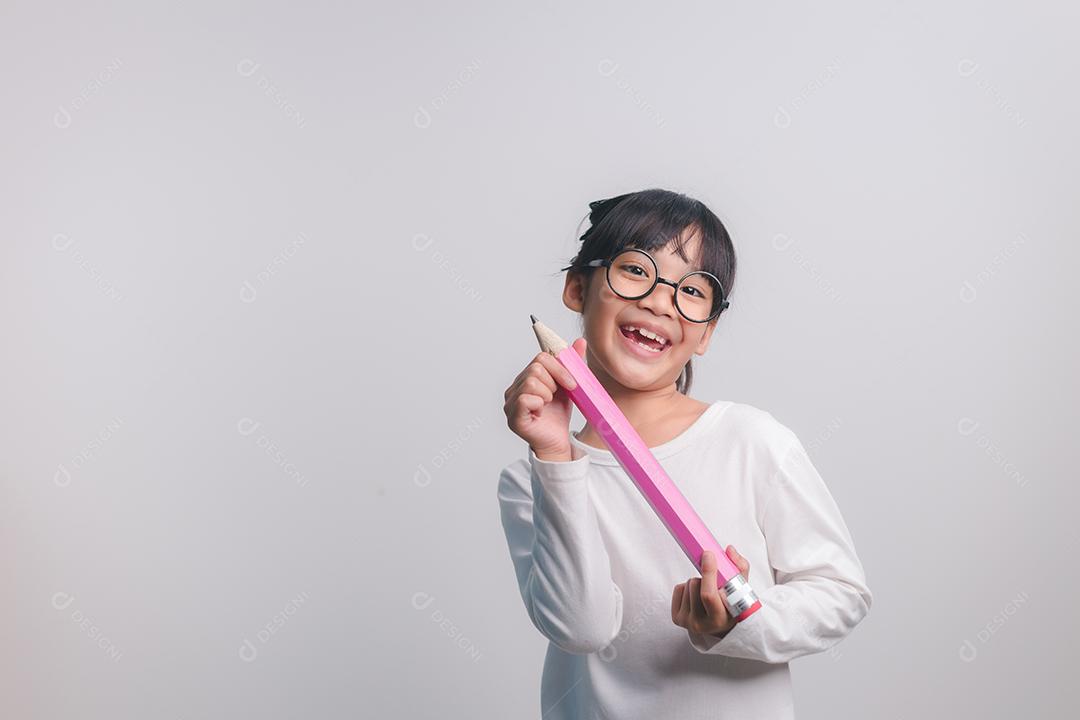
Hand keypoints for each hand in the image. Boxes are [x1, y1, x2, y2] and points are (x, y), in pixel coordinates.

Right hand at [503, 337, 586, 460]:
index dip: (559, 369)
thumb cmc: (558, 415)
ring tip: (547, 405)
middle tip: (555, 397)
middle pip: (535, 369)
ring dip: (547, 394)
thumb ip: (572, 364)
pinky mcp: (513, 416)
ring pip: (531, 382)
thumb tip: (581, 341)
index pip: (541, 358)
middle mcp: (514, 388)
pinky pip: (525, 399)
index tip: (571, 384)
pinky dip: (539, 404)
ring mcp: (510, 402)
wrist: (557, 441)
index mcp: (526, 378)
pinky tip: (540, 413)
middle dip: (553, 383)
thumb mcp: (568, 386)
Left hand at [671, 546, 750, 638]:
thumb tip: (729, 550)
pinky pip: (678, 589)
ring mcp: (687, 622)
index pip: (708, 594)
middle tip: (714, 581)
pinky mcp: (677, 618)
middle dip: (704, 577)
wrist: (719, 626)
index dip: (708, 573)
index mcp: (720, 619)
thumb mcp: (742, 590)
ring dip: (697, 582)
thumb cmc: (732, 605)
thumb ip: (740, 568)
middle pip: (695, 585)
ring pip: (687, 585)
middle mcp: (701, 624)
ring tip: (707, 592)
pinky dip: (687, 588)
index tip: (708, 554)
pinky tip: (697, 596)